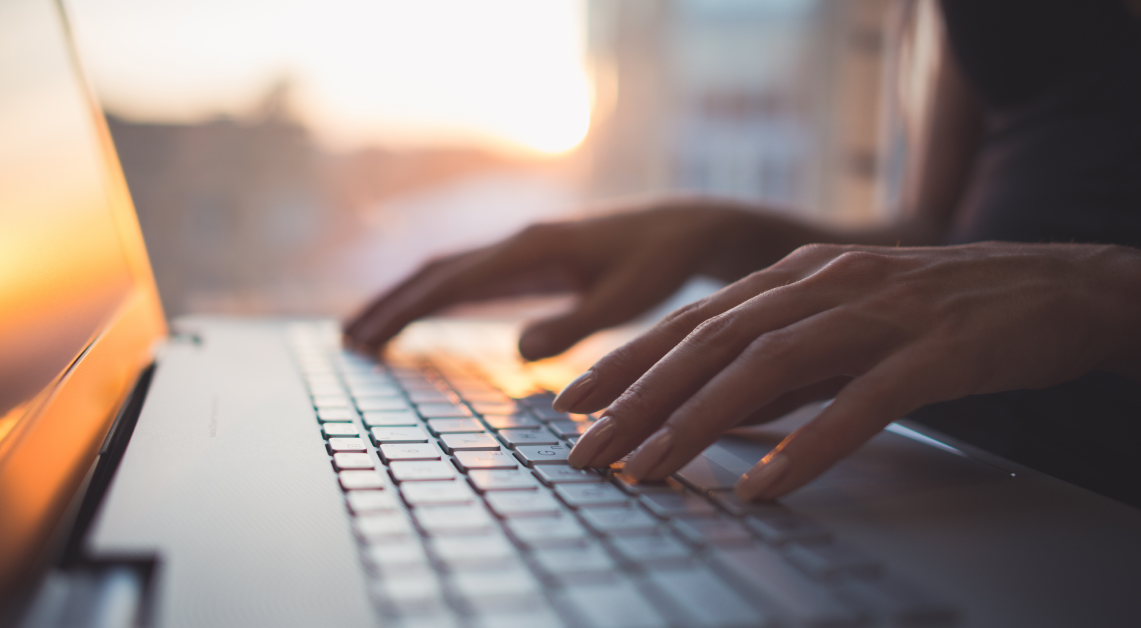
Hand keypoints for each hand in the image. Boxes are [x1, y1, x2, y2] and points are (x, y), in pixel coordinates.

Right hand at [346, 199, 808, 359]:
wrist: (686, 229)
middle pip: (436, 271)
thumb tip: (518, 351)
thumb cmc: (662, 265)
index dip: (406, 310)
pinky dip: (437, 298)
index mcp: (533, 249)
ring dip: (406, 301)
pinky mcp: (532, 260)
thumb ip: (575, 325)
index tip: (368, 337)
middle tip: (348, 341)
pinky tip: (423, 317)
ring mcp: (522, 249)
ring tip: (367, 333)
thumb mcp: (627, 300)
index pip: (453, 280)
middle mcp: (518, 242)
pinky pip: (471, 278)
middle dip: (390, 305)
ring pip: (448, 272)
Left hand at [559, 242, 1140, 499]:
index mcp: (795, 277)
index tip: (572, 403)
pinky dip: (809, 444)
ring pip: (769, 366)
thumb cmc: (939, 310)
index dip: (627, 361)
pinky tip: (766, 485)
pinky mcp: (934, 350)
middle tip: (587, 450)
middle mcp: (824, 285)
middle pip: (712, 342)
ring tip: (650, 471)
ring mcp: (878, 313)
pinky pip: (861, 402)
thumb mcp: (843, 324)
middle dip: (639, 399)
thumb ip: (782, 362)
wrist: (1054, 285)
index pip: (691, 321)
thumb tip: (717, 413)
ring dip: (699, 422)